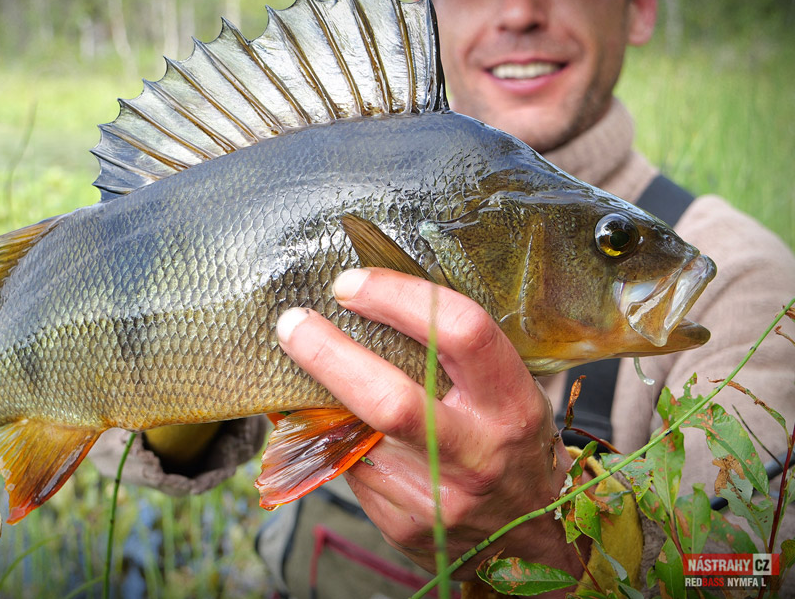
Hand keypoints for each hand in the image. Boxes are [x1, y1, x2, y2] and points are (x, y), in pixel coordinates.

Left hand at [276, 268, 582, 581]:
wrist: (530, 539)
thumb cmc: (512, 445)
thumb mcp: (508, 393)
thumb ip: (453, 356)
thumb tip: (368, 303)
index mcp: (510, 405)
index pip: (458, 333)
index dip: (397, 298)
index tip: (350, 284)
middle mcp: (477, 454)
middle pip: (391, 400)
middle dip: (328, 355)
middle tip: (292, 323)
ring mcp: (438, 497)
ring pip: (355, 436)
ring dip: (320, 400)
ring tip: (303, 370)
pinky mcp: (404, 525)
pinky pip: (352, 468)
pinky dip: (336, 439)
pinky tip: (337, 424)